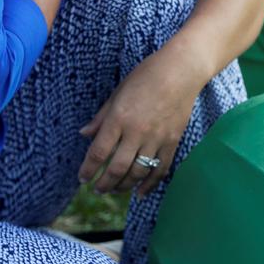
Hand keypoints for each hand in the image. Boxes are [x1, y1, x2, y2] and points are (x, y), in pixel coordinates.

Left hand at [77, 50, 203, 196]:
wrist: (181, 70)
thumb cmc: (146, 75)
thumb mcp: (118, 92)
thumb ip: (101, 116)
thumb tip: (84, 134)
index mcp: (119, 118)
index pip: (98, 152)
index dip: (88, 169)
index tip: (83, 178)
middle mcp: (136, 132)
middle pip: (116, 168)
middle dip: (104, 184)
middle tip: (97, 189)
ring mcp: (156, 138)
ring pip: (137, 173)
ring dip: (123, 186)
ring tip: (115, 189)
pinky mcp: (172, 141)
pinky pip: (160, 169)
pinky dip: (149, 184)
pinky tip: (140, 193)